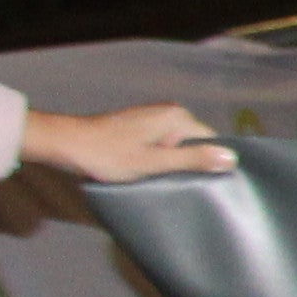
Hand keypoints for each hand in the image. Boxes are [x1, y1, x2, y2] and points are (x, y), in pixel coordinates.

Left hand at [20, 100, 229, 182]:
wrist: (64, 144)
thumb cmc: (107, 155)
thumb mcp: (153, 163)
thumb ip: (192, 160)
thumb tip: (232, 158)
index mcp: (177, 117)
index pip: (210, 142)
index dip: (208, 163)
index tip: (201, 184)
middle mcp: (169, 112)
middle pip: (194, 143)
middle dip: (188, 164)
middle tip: (175, 185)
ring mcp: (152, 117)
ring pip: (176, 145)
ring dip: (170, 162)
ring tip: (158, 179)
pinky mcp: (139, 125)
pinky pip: (161, 143)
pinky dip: (157, 158)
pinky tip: (146, 170)